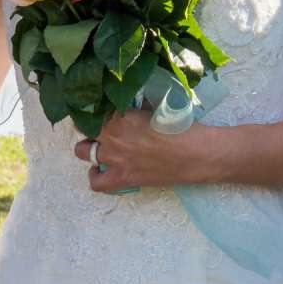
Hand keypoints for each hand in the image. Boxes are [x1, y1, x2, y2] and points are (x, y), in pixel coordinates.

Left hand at [75, 110, 212, 192]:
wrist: (198, 155)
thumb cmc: (183, 127)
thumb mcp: (158, 107)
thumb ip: (138, 105)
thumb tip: (131, 101)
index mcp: (120, 115)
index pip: (94, 109)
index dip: (95, 108)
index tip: (100, 108)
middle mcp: (112, 136)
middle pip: (85, 129)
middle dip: (91, 126)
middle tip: (104, 126)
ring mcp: (114, 159)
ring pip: (84, 152)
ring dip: (89, 147)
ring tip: (100, 146)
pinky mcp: (123, 179)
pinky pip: (96, 182)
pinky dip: (94, 176)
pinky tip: (99, 170)